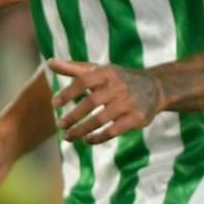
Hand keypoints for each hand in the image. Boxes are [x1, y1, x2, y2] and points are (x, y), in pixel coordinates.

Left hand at [48, 58, 162, 145]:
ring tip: (68, 137)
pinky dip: (98, 137)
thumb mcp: (98, 70)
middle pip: (91, 102)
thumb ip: (73, 68)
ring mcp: (128, 103)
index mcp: (106, 72)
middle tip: (59, 125)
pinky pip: (114, 131)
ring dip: (82, 130)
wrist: (154, 87)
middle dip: (73, 116)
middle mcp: (117, 86)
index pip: (83, 81)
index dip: (68, 92)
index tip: (54, 104)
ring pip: (101, 119)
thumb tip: (49, 63)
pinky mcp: (136, 118)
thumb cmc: (118, 79)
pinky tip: (87, 140)